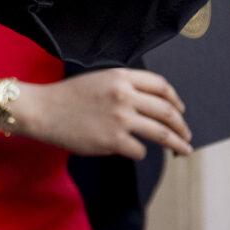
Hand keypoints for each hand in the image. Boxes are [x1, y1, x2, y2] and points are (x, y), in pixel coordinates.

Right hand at [21, 68, 191, 159]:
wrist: (42, 110)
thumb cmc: (67, 96)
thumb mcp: (98, 80)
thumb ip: (124, 87)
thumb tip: (152, 105)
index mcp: (121, 77)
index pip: (161, 86)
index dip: (175, 100)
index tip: (180, 110)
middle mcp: (124, 96)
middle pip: (167, 111)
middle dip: (182, 126)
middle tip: (187, 135)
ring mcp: (120, 119)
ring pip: (162, 133)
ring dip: (177, 144)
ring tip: (183, 150)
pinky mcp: (113, 141)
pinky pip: (140, 150)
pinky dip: (140, 152)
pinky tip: (133, 151)